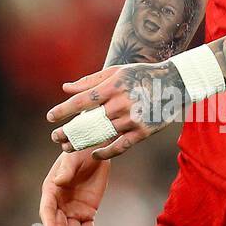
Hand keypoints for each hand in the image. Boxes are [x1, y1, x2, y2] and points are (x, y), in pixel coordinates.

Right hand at [38, 148, 109, 225]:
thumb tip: (59, 181)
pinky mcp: (87, 213)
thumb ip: (66, 170)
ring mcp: (73, 210)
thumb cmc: (79, 150)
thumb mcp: (72, 157)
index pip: (47, 211)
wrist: (96, 151)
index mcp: (51, 190)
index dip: (50, 225)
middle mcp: (59, 204)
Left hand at [46, 62, 184, 159]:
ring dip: (82, 143)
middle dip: (69, 131)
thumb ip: (89, 80)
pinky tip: (94, 153)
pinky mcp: (143, 132)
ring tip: (67, 147)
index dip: (64, 110)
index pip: (82, 100)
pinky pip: (121, 147)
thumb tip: (65, 88)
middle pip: (89, 122)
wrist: (174, 83)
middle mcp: (121, 104)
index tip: (50, 117)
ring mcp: (132, 119)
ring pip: (102, 135)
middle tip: (55, 137)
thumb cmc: (139, 75)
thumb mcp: (115, 72)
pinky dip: (106, 152)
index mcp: (112, 87)